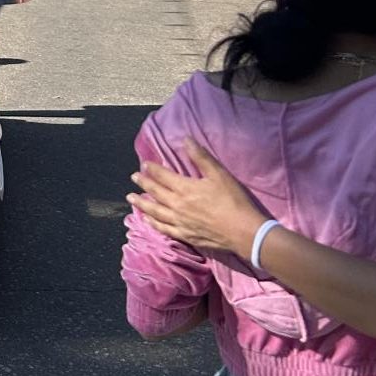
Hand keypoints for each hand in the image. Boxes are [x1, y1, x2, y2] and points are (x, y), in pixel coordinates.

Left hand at [128, 139, 263, 260]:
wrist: (244, 232)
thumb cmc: (233, 201)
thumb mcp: (219, 175)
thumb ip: (201, 158)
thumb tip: (186, 139)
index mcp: (185, 189)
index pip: (163, 176)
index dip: (153, 169)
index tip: (144, 164)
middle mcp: (178, 205)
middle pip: (156, 192)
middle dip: (144, 183)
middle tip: (133, 177)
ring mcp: (180, 222)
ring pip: (155, 212)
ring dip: (142, 203)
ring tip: (131, 198)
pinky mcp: (186, 235)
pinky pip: (164, 229)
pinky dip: (153, 223)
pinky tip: (147, 220)